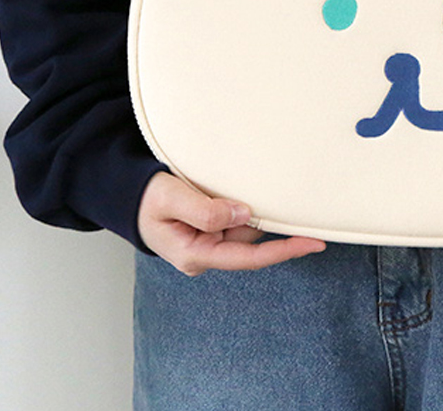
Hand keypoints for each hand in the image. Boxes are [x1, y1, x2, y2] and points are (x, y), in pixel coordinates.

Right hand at [137, 171, 325, 275]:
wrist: (129, 197)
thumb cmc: (146, 200)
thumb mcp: (170, 199)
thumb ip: (205, 209)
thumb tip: (243, 214)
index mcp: (196, 255)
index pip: (249, 257)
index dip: (284, 251)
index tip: (312, 242)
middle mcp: (208, 252)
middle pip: (252, 239)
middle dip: (274, 222)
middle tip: (300, 204)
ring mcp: (211, 240)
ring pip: (247, 226)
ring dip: (257, 208)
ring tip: (257, 185)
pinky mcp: (212, 228)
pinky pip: (238, 217)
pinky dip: (248, 205)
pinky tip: (251, 192)